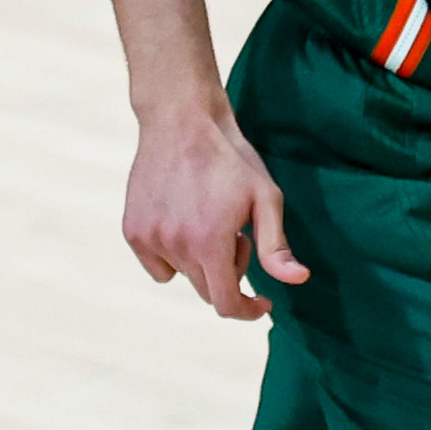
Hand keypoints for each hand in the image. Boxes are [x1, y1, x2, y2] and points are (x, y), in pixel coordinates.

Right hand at [123, 98, 308, 320]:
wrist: (182, 120)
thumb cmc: (231, 158)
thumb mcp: (265, 198)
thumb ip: (276, 246)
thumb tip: (298, 280)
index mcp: (210, 243)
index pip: (225, 303)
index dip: (247, 310)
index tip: (262, 303)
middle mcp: (175, 246)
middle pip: (207, 290)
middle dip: (229, 273)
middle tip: (238, 235)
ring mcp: (149, 239)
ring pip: (183, 276)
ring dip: (202, 261)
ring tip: (209, 220)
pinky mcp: (132, 230)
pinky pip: (158, 265)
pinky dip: (173, 255)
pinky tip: (184, 222)